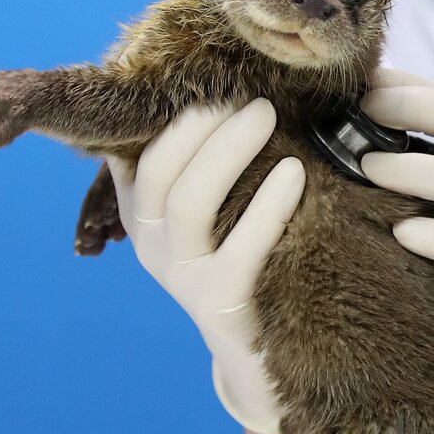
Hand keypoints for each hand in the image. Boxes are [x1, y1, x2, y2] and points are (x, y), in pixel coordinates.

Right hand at [105, 99, 305, 433]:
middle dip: (201, 124)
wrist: (265, 352)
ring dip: (228, 153)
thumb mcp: (223, 208)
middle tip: (251, 95)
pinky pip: (239, 253)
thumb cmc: (250, 257)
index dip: (171, 115)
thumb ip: (215, 159)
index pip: (138, 154)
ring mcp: (182, 280)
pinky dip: (267, 209)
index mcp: (146, 214)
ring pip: (189, 206)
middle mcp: (153, 247)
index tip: (213, 80)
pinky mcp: (221, 307)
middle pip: (161, 172)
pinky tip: (294, 175)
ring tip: (267, 116)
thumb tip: (234, 81)